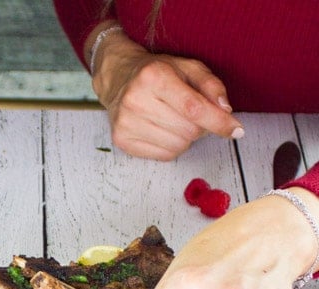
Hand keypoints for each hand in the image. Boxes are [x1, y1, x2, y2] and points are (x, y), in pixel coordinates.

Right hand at [89, 27, 243, 159]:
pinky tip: (164, 131)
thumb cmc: (157, 73)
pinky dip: (172, 146)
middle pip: (188, 130)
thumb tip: (225, 111)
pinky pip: (164, 155)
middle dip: (200, 126)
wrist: (118, 79)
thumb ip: (211, 85)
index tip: (236, 130)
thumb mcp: (188, 67)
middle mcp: (136, 100)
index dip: (218, 122)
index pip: (193, 108)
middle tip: (193, 115)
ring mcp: (127, 123)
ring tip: (176, 121)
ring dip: (186, 137)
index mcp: (153, 76)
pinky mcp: (122, 141)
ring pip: (178, 146)